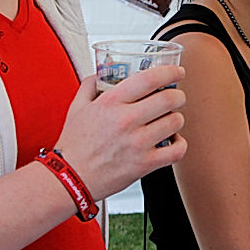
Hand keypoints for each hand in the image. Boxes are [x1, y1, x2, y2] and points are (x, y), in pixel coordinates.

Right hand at [55, 66, 186, 198]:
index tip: (177, 72)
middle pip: (169, 99)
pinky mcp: (144, 164)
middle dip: (178, 95)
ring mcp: (137, 143)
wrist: (69, 178)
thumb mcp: (77, 107)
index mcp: (111, 102)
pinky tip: (173, 141)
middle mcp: (126, 120)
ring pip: (175, 122)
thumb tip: (100, 73)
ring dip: (177, 118)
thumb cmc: (74, 145)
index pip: (149, 78)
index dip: (170, 72)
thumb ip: (89, 86)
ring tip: (170, 120)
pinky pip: (176, 151)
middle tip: (177, 97)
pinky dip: (180, 144)